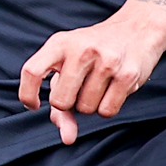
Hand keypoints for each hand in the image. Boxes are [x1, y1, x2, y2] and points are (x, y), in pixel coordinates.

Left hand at [18, 5, 165, 143]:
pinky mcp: (127, 75)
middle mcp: (81, 49)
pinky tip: (112, 88)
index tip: (34, 104)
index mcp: (59, 43)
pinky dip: (107, 107)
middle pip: (60, 101)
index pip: (32, 72)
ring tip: (98, 83)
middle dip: (68, 103)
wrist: (137, 29)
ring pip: (85, 109)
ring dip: (90, 104)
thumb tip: (67, 137)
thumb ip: (58, 100)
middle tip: (78, 88)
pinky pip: (107, 111)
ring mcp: (106, 61)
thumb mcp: (69, 64)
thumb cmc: (94, 51)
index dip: (27, 94)